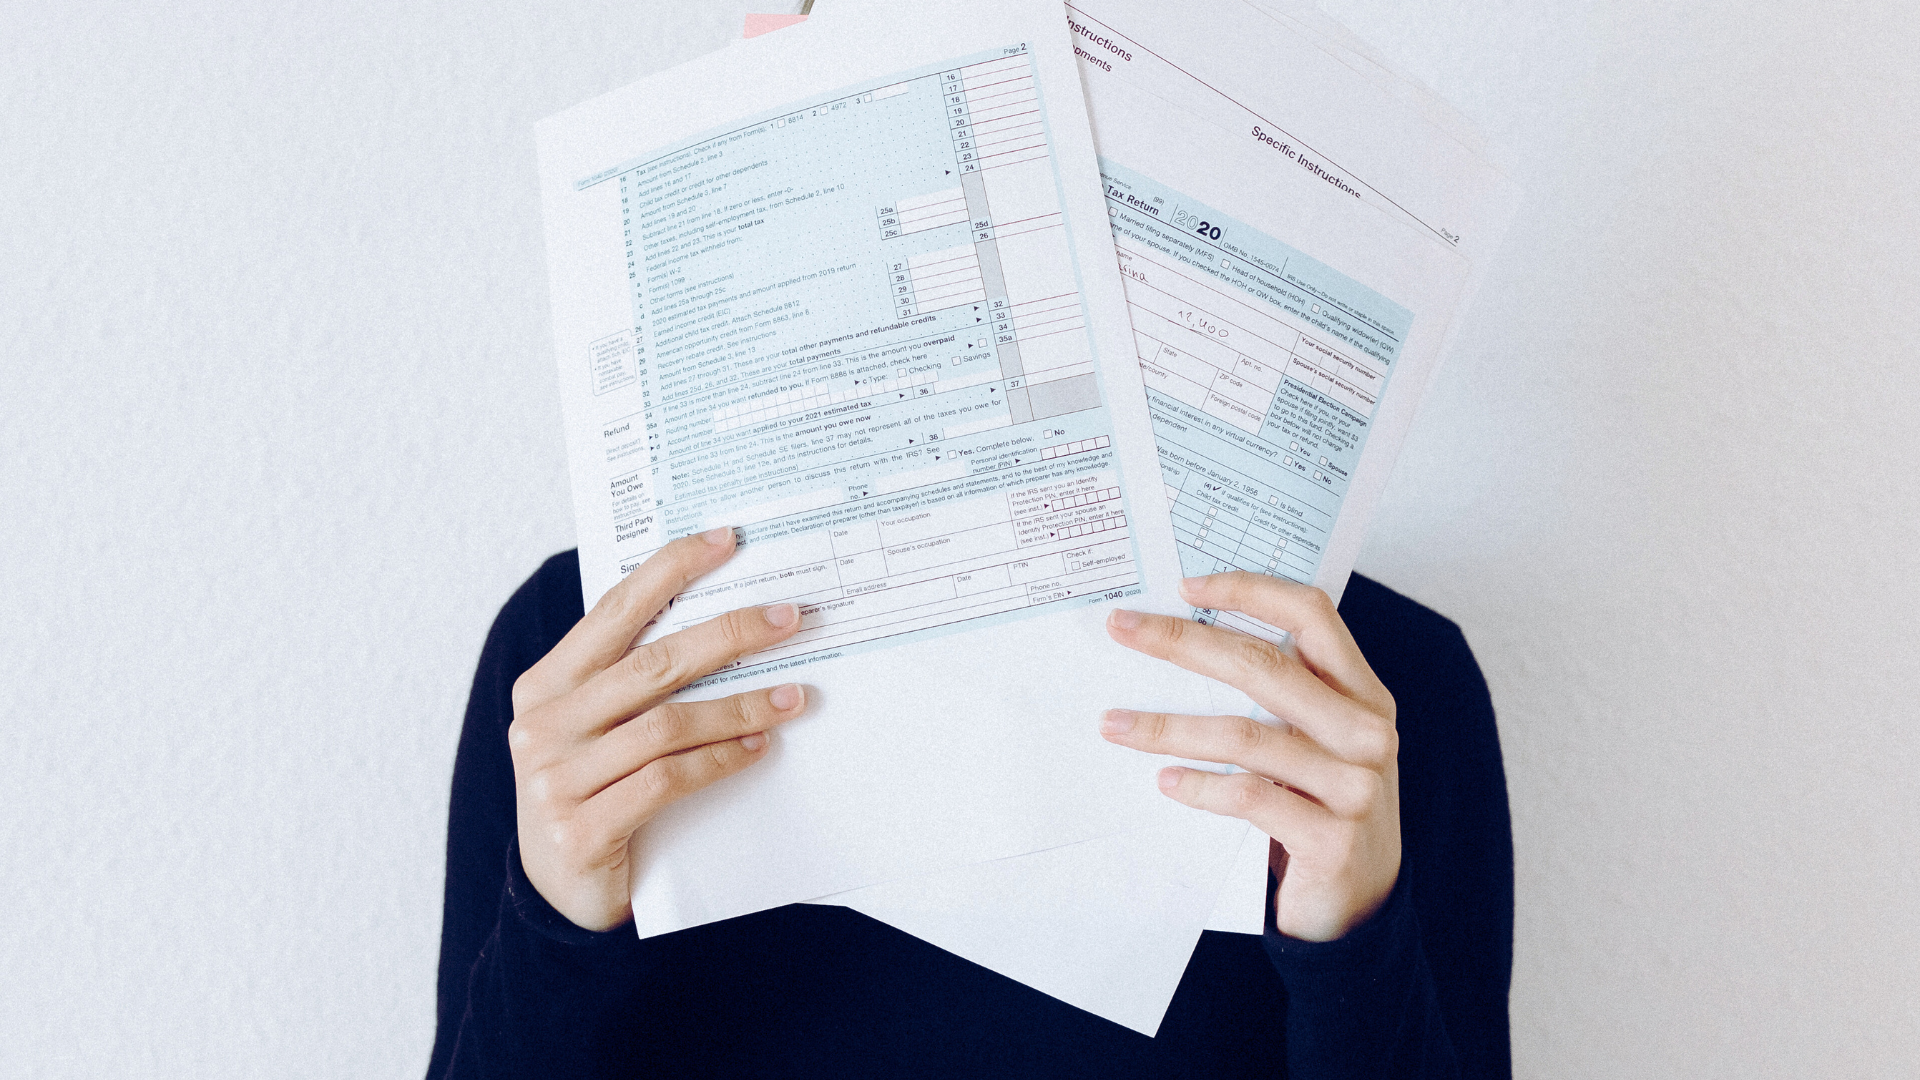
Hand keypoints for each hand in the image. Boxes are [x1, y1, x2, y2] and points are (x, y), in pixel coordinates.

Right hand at [507, 528, 808, 930]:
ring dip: (741, 707)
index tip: (727, 541)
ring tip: (793, 698)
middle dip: (729, 634)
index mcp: (546, 684)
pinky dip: (720, 760)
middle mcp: (544, 724)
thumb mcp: (596, 730)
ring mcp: (556, 778)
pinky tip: (757, 749)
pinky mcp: (583, 828)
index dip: (671, 569)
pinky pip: (667, 779)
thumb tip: (723, 622)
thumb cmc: (593, 792)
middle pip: (652, 664)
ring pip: (668, 724)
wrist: (558, 895)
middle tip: (789, 618)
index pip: (615, 611)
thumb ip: (632, 683)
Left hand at [1101, 572, 1399, 941]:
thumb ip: (1282, 698)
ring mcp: (1354, 785)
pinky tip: (1164, 782)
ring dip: (1168, 727)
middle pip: (1264, 666)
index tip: (1186, 585)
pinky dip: (1199, 787)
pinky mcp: (1331, 837)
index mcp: (1363, 693)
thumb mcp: (1318, 743)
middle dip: (1182, 643)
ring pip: (1245, 736)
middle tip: (1124, 630)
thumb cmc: (1323, 808)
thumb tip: (1187, 640)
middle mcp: (1366, 731)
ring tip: (1115, 723)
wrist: (1360, 907)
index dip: (1250, 590)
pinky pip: (1249, 797)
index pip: (1312, 615)